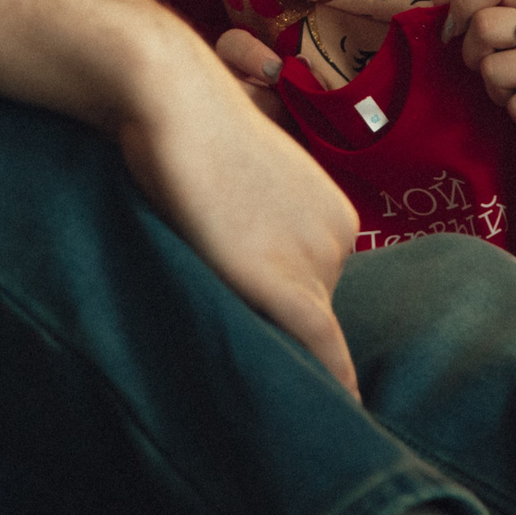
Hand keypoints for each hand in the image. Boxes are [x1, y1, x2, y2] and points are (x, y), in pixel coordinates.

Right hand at [114, 37, 361, 398]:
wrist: (175, 100)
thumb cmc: (187, 128)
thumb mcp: (232, 181)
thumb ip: (249, 226)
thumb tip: (236, 256)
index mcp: (332, 213)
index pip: (308, 280)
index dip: (279, 305)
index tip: (267, 331)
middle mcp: (340, 239)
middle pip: (306, 307)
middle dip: (274, 322)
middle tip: (232, 321)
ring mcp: (321, 264)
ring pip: (299, 330)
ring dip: (273, 344)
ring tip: (222, 316)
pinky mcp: (294, 289)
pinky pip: (321, 350)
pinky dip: (330, 386)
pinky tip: (336, 414)